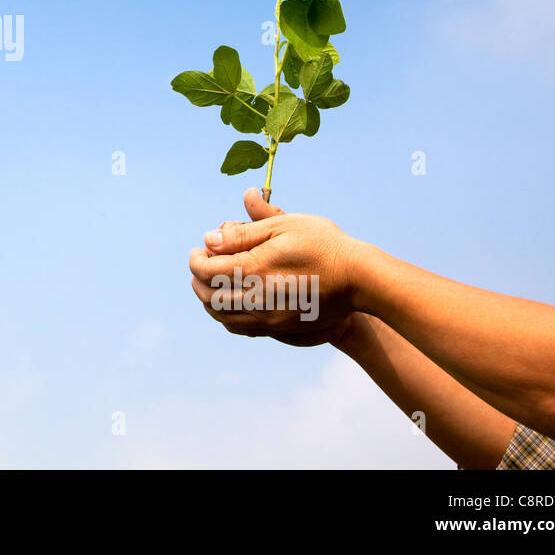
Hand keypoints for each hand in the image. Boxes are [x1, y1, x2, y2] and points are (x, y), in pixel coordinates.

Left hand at [189, 189, 364, 341]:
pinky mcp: (279, 328)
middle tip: (201, 264)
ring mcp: (268, 318)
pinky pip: (240, 328)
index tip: (199, 249)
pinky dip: (226, 316)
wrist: (358, 279)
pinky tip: (229, 303)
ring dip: (209, 300)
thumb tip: (210, 239)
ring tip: (210, 283)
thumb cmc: (323, 245)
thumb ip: (243, 233)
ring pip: (222, 316)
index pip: (207, 270)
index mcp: (254, 270)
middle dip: (199, 280)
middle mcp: (257, 299)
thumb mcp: (283, 227)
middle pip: (209, 296)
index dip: (196, 259)